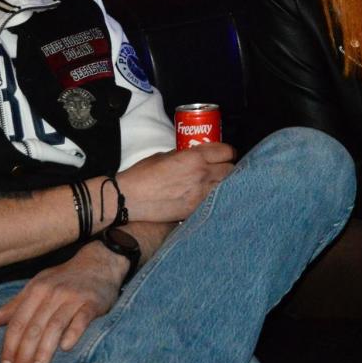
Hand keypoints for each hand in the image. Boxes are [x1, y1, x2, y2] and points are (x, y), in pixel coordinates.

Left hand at [0, 242, 126, 362]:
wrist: (99, 262)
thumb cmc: (65, 278)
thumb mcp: (38, 286)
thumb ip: (16, 305)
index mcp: (36, 290)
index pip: (18, 322)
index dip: (10, 346)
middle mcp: (53, 293)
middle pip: (34, 327)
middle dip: (25, 354)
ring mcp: (73, 297)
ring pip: (55, 326)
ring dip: (45, 350)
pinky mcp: (93, 302)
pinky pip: (82, 319)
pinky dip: (73, 333)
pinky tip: (66, 348)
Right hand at [118, 143, 234, 223]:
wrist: (130, 199)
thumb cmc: (143, 175)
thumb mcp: (165, 155)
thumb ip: (185, 155)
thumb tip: (197, 156)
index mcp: (195, 157)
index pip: (227, 152)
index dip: (227, 152)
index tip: (224, 155)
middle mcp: (202, 175)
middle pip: (232, 170)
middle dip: (228, 168)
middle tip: (221, 169)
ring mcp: (201, 194)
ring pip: (227, 187)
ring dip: (224, 184)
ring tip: (215, 184)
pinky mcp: (195, 210)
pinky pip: (213, 202)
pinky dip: (213, 199)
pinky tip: (206, 197)